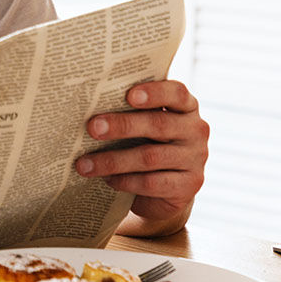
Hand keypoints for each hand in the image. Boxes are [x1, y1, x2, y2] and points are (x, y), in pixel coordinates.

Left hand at [74, 80, 208, 233]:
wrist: (166, 189)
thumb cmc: (148, 144)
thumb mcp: (144, 125)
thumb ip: (130, 112)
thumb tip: (89, 108)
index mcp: (186, 107)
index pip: (176, 93)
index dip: (154, 92)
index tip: (129, 95)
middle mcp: (196, 130)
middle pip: (158, 124)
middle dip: (122, 125)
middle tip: (92, 128)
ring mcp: (195, 159)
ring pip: (150, 157)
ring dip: (113, 160)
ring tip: (84, 164)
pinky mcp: (189, 185)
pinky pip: (152, 183)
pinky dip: (125, 181)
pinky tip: (107, 179)